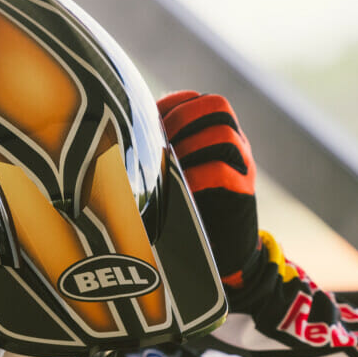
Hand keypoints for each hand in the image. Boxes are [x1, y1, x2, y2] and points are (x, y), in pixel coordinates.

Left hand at [157, 91, 259, 288]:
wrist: (227, 256)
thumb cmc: (190, 212)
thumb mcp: (177, 176)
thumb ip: (161, 154)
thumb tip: (114, 137)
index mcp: (219, 136)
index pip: (202, 101)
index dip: (176, 103)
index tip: (152, 118)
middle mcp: (235, 146)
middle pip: (217, 107)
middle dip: (183, 118)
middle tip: (159, 140)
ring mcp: (243, 167)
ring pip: (222, 135)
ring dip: (189, 145)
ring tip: (167, 162)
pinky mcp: (242, 194)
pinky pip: (221, 171)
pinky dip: (196, 174)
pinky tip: (178, 186)